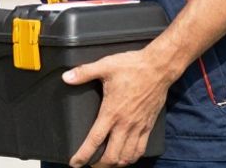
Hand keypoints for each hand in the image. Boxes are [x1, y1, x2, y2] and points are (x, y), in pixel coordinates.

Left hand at [63, 49, 171, 166]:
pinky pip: (141, 149)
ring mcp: (139, 127)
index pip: (95, 140)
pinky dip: (132, 157)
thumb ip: (84, 73)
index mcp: (111, 112)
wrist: (159, 68)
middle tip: (89, 164)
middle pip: (112, 156)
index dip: (83, 155)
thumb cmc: (132, 66)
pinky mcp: (149, 126)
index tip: (75, 163)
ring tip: (106, 163)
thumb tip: (66, 77)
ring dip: (116, 164)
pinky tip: (126, 157)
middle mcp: (125, 124)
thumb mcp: (105, 66)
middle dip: (99, 165)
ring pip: (127, 156)